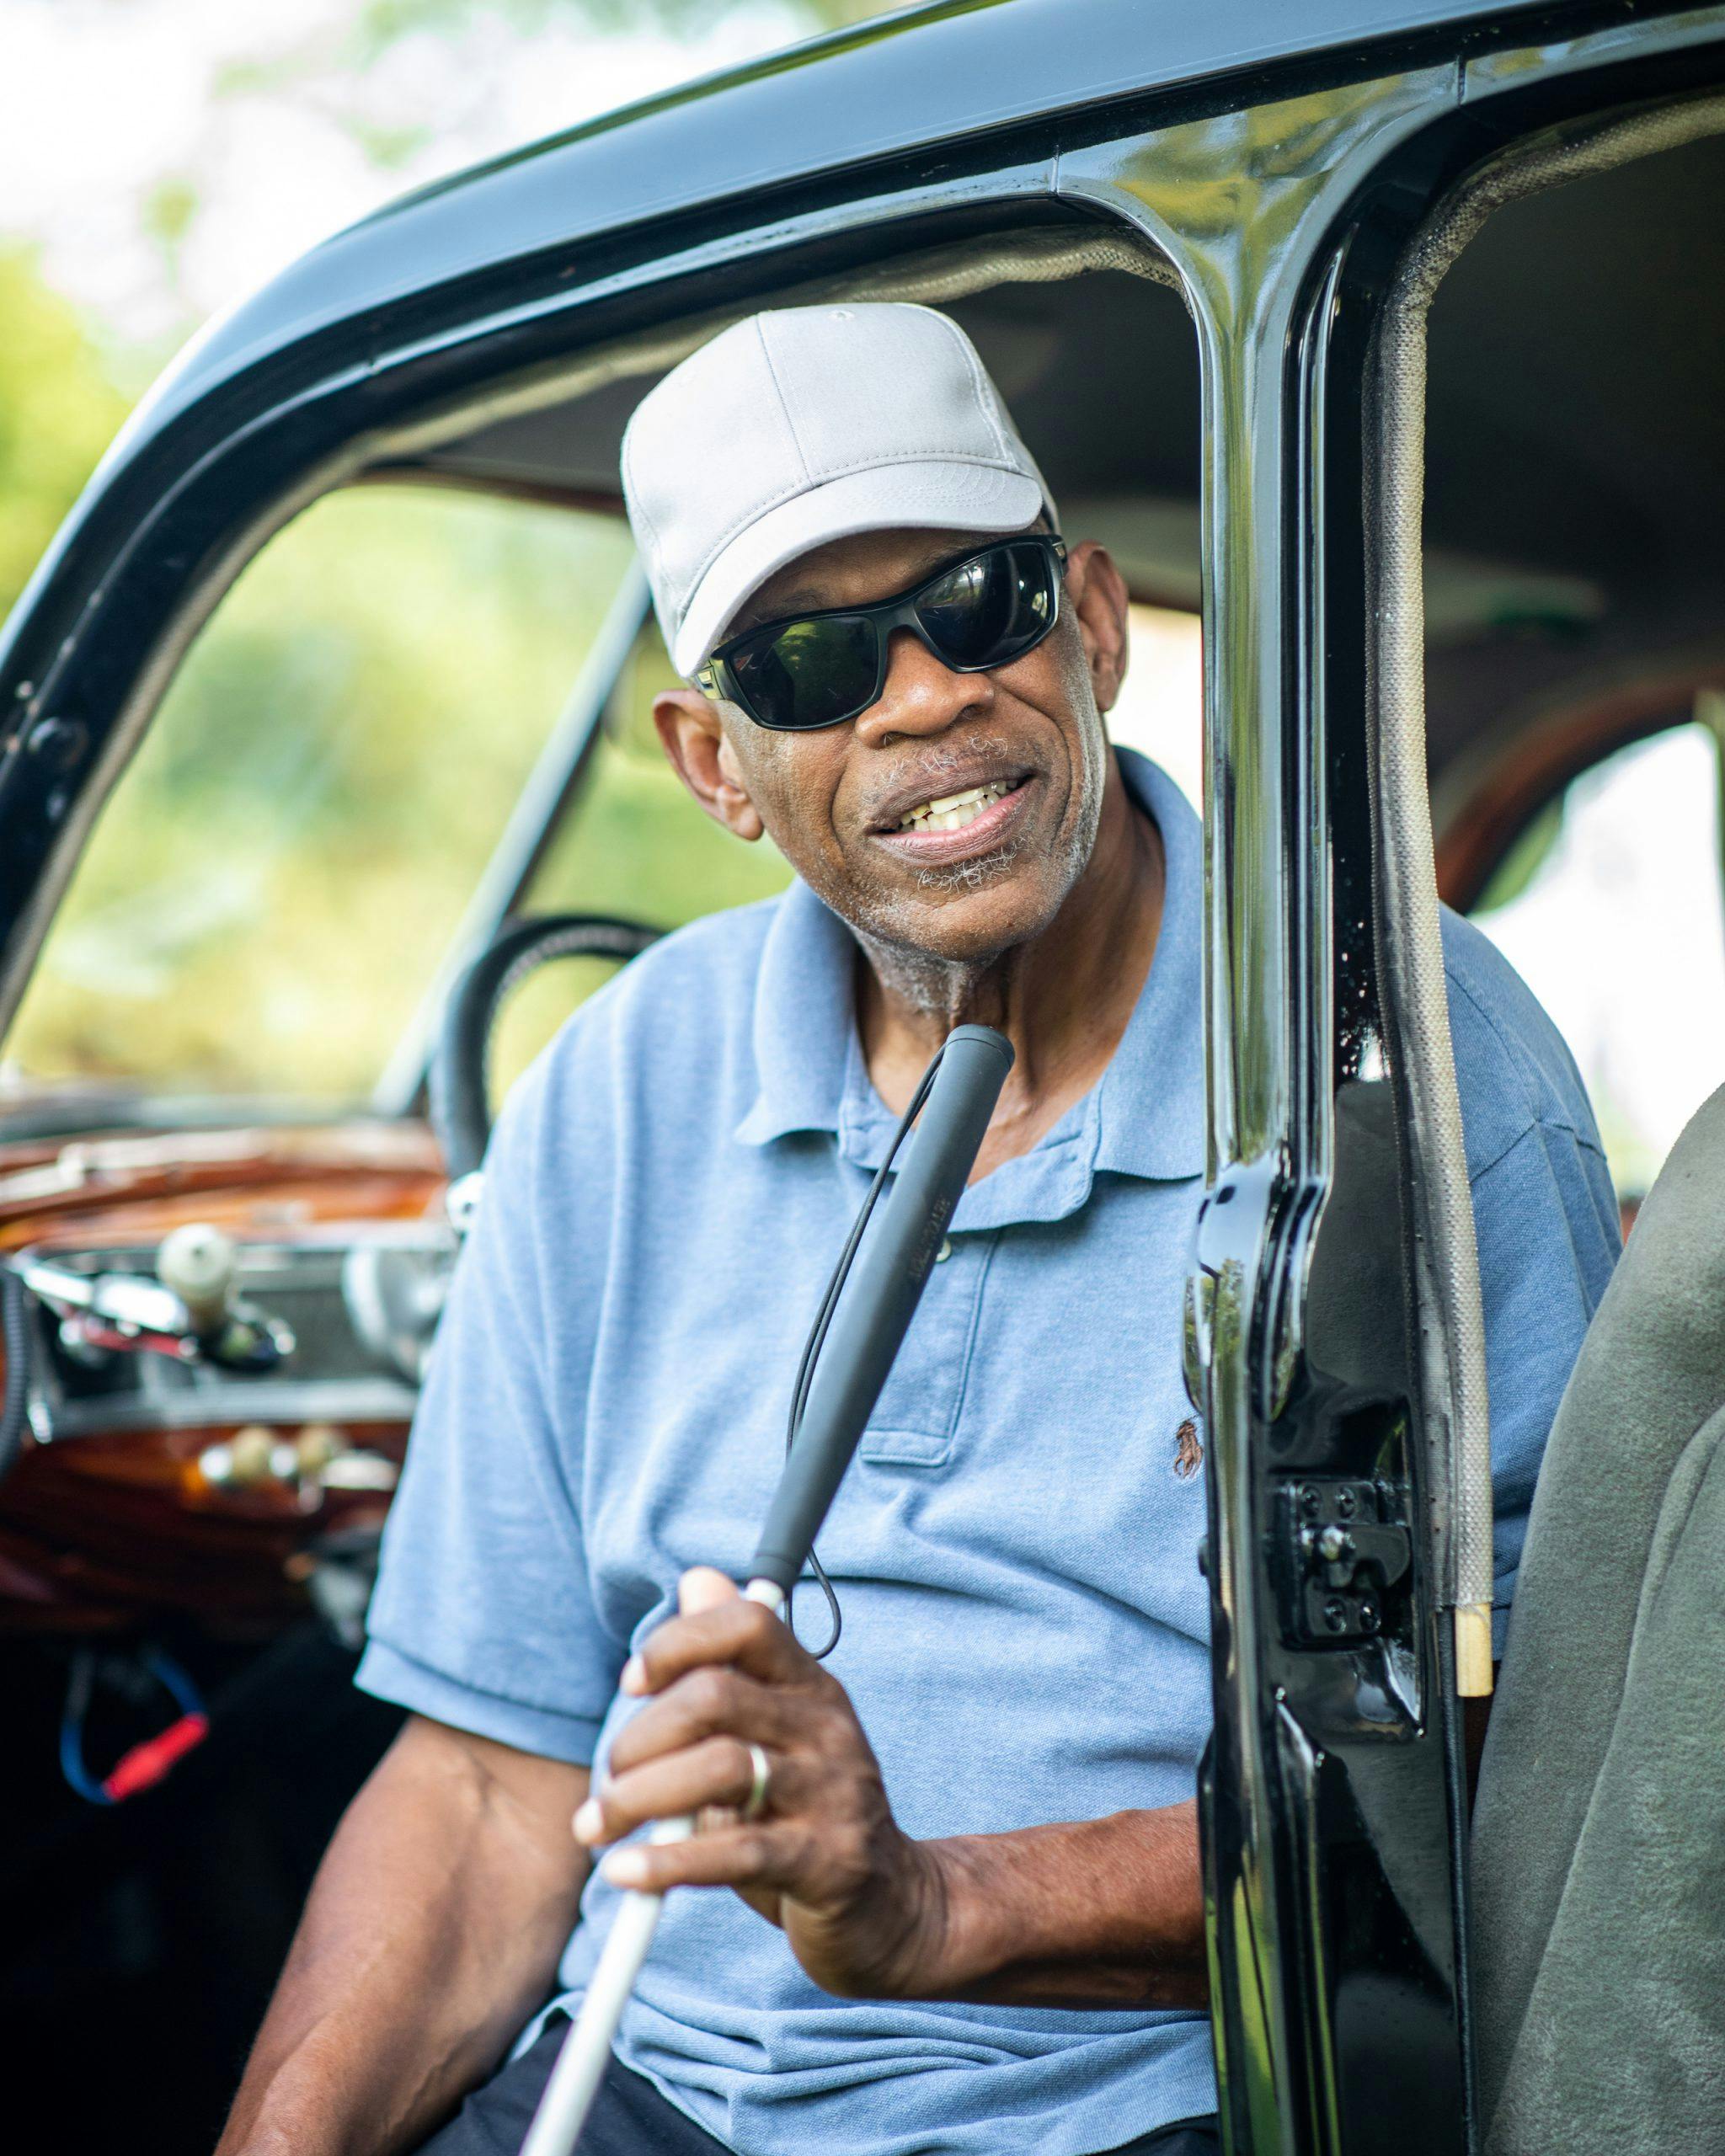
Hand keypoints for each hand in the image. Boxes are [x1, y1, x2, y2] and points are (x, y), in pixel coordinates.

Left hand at [573, 1567, 946, 1998]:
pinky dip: (667, 1863)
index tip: (632, 1684)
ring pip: (721, 1768)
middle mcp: (827, 1726)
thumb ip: (728, 1665)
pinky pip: (737, 1852)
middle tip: (608, 1779)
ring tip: (600, 1826)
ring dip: (639, 1797)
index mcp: (810, 1685)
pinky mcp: (829, 1861)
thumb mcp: (771, 1733)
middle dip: (639, 1737)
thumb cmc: (804, 1812)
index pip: (748, 1622)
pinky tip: (626, 1872)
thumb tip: (697, 1578)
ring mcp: (834, 1792)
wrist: (890, 1906)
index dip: (679, 1641)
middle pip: (716, 1697)